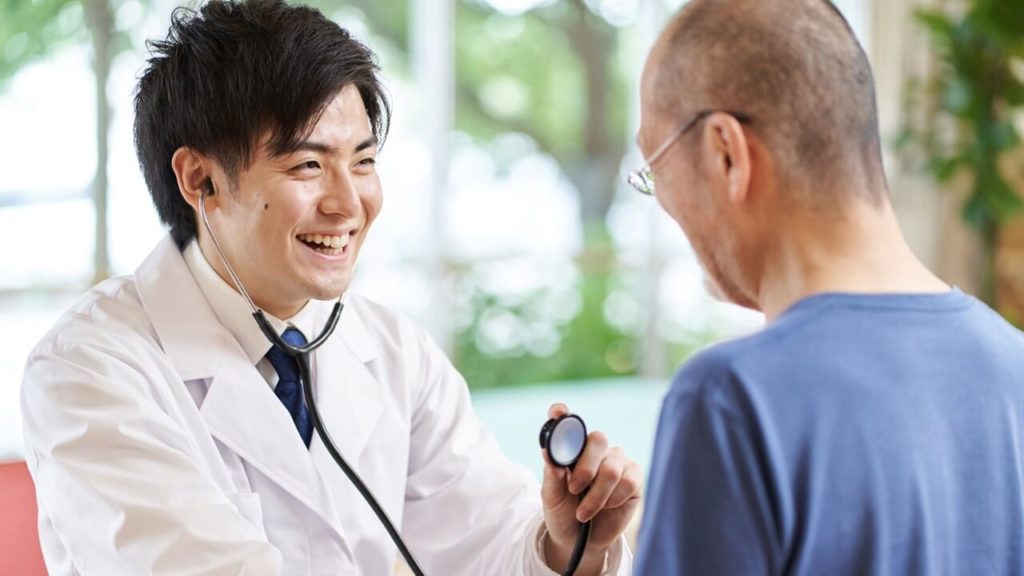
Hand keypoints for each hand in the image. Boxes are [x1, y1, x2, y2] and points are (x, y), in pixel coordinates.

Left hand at [540, 403, 641, 574]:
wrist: (580, 543)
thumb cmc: (563, 513)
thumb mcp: (551, 497)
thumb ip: (552, 476)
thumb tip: (548, 452)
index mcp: (572, 448)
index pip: (569, 423)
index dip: (563, 415)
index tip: (557, 412)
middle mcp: (596, 450)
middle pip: (598, 439)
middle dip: (585, 468)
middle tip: (574, 489)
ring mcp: (617, 461)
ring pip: (611, 468)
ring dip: (596, 495)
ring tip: (584, 512)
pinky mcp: (634, 477)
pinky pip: (628, 481)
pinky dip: (613, 499)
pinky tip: (606, 507)